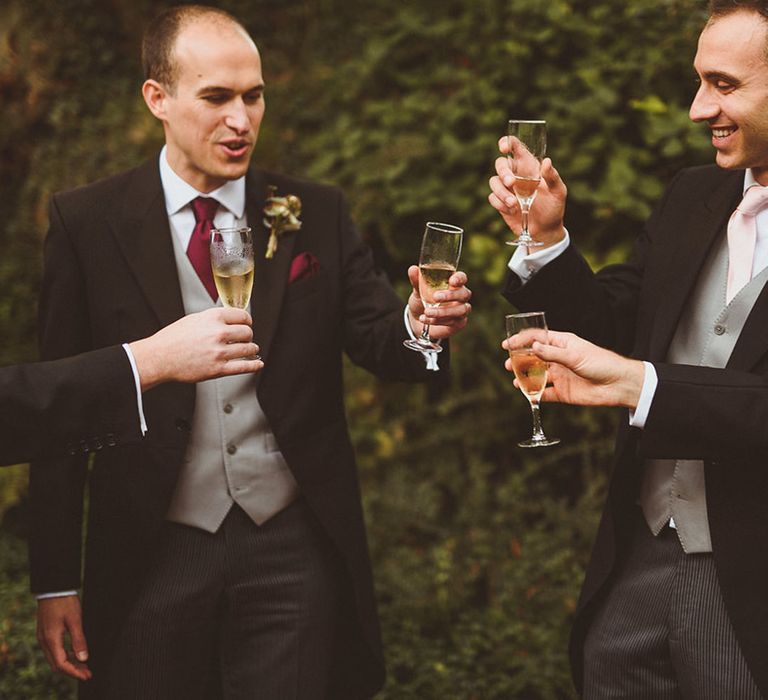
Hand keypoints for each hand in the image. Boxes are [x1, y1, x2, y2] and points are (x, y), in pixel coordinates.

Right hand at [37, 595, 91, 680]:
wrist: (53, 588)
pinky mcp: (45, 633)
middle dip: (72, 670)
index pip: (62, 664)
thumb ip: (79, 640)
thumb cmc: (65, 602)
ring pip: (54, 658)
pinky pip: (53, 650)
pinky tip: (75, 652)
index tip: (87, 675)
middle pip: (57, 664)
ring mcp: (43, 637)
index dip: (74, 672)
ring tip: (84, 664)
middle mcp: (44, 641)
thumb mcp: (75, 620)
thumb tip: (84, 658)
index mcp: (51, 640)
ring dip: (69, 663)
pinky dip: (64, 655)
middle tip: (87, 672)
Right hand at [129, 307, 262, 390]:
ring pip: (249, 348)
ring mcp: (219, 352)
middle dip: (248, 336)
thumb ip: (213, 319)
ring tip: (250, 350)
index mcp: (213, 318)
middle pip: (247, 332)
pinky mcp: (218, 369)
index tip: (248, 324)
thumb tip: (228, 320)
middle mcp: (218, 333)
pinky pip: (244, 366)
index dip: (247, 320)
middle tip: (245, 339)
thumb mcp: (193, 319)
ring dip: (252, 349)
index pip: (242, 316)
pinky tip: (258, 363)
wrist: (159, 358)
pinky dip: (254, 365)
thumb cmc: (172, 339)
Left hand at [407, 266, 471, 338]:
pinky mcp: (458, 323)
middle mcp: (460, 296)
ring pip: (460, 310)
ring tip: (427, 312)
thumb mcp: (418, 290)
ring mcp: (461, 310)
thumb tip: (413, 269)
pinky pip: (452, 321)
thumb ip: (417, 280)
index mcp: (453, 283)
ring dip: (443, 311)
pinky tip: (425, 319)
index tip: (452, 281)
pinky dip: (437, 321)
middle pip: (464, 294)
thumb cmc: (423, 300)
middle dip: (451, 295)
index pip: (462, 277)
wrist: (418, 319)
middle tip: (435, 297)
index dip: (459, 279)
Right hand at [488, 136, 567, 247]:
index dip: (507, 142)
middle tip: (511, 183)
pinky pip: (492, 198)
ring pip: (493, 181)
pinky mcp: (501, 203)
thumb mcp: (558, 192)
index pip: (516, 148)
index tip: (503, 147)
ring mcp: (507, 189)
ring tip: (514, 204)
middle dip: (503, 172)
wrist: (545, 230)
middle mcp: (516, 175)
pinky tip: (512, 211)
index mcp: (529, 166)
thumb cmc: (554, 207)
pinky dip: (499, 204)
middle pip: (500, 164)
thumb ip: (552, 177)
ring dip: (501, 192)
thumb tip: (547, 162)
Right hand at [503, 330, 644, 407]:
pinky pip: (543, 393)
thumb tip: (533, 347)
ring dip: (524, 377)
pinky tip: (525, 392)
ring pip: (536, 375)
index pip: (537, 338)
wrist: (618, 385)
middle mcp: (558, 358)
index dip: (521, 340)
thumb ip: (552, 353)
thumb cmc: (601, 363)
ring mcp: (559, 375)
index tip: (507, 344)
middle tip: (508, 364)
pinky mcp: (562, 392)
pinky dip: (533, 394)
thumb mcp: (575, 355)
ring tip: (515, 379)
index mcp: (562, 343)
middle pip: (533, 357)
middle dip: (519, 360)